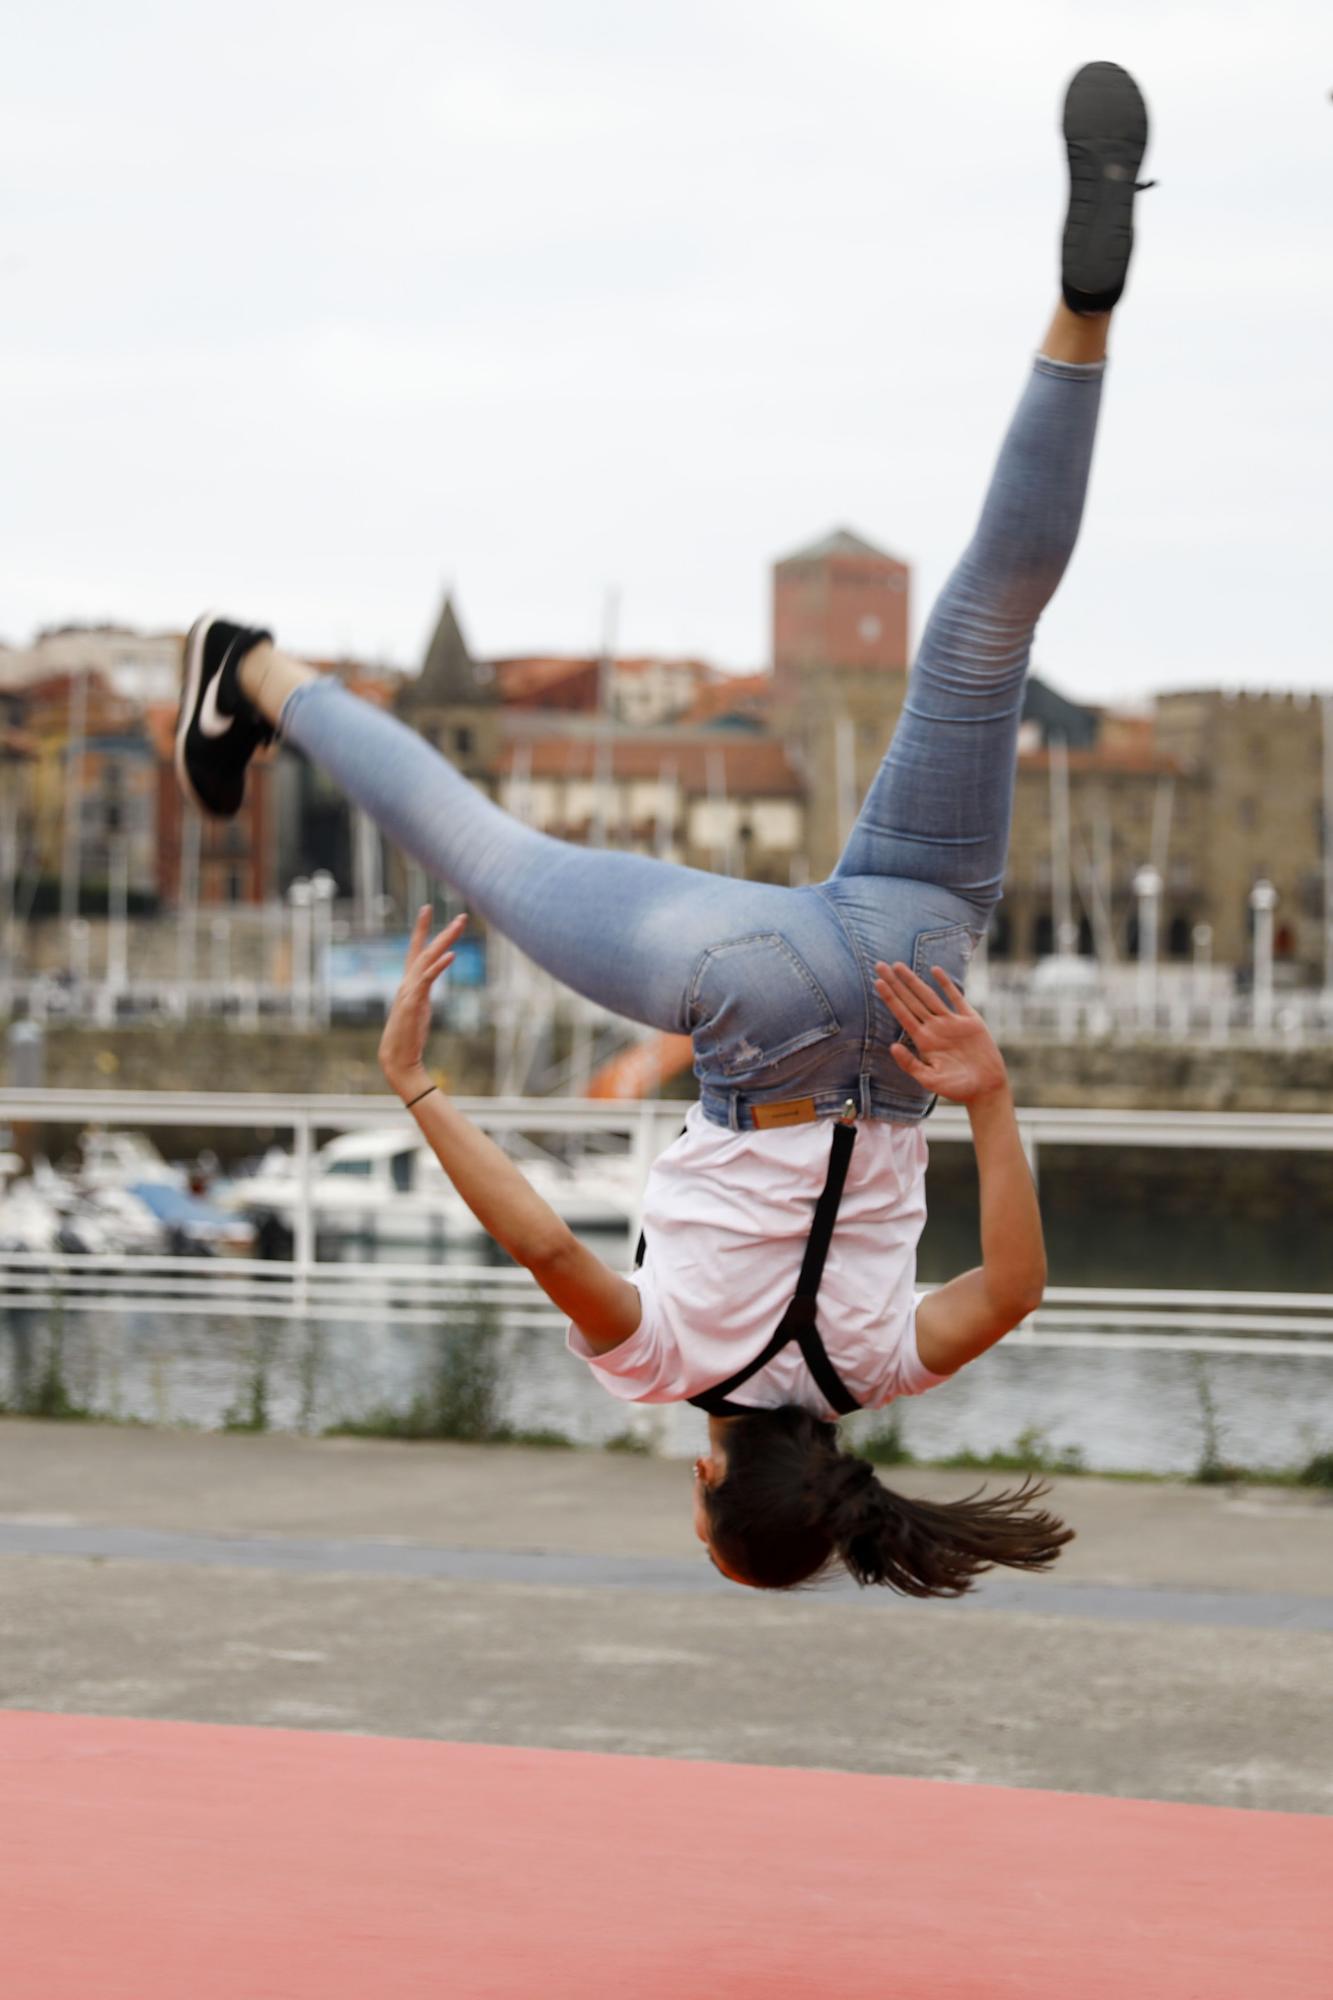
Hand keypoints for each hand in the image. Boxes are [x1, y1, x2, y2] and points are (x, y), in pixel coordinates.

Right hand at [378, 907, 466, 1096]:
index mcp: (409, 984)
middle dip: (443, 932)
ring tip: (459, 925)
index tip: (427, 909)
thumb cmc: (407, 1039)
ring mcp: (409, 991)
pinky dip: (439, 966)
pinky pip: (427, 979)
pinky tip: (452, 955)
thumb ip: (421, 997)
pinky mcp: (413, 1002)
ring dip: (445, 941)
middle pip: (426, 950)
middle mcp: (407, 983)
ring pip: (428, 959)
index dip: (422, 930)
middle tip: (461, 916)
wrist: (397, 1059)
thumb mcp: (417, 1012)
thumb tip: (426, 988)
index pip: (416, 951)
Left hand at [874, 959, 1006, 1105]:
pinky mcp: (970, 1020)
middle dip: (895, 983)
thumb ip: (910, 1064)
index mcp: (923, 1041)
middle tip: (879, 964)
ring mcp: (951, 1023)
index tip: (877, 982)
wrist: (986, 1088)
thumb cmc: (957, 1089)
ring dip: (913, 980)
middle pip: (910, 1000)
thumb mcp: (929, 1080)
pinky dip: (946, 984)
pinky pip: (956, 998)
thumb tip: (892, 1046)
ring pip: (928, 996)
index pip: (902, 1014)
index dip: (890, 998)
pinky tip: (935, 970)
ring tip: (898, 965)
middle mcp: (934, 1028)